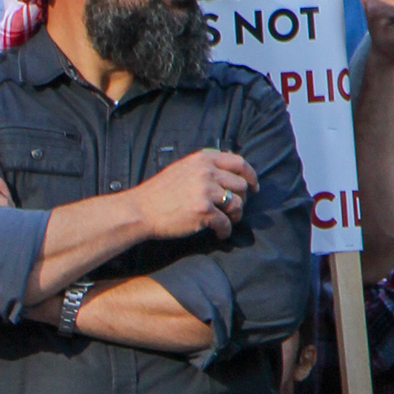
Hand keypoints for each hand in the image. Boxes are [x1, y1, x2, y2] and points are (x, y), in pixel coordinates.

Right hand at [130, 148, 257, 243]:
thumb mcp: (182, 168)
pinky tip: (219, 233)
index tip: (253, 187)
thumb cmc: (160, 192)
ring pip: (237, 204)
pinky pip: (226, 223)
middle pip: (241, 185)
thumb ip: (205, 167)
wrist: (140, 210)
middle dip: (241, 199)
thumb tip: (230, 173)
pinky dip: (225, 230)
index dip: (250, 176)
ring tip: (225, 221)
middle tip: (232, 209)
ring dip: (235, 215)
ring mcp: (206, 192)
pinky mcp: (204, 211)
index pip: (239, 163)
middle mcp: (206, 172)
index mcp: (203, 159)